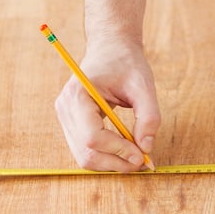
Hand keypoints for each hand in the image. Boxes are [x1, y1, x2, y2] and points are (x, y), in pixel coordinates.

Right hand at [54, 38, 160, 171]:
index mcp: (78, 94)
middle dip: (116, 162)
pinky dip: (106, 157)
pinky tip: (126, 151)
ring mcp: (65, 118)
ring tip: (137, 157)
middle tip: (143, 162)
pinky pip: (86, 151)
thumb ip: (149, 116)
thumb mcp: (144, 85)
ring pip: (85, 157)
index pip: (92, 137)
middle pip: (86, 152)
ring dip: (112, 163)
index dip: (118, 150)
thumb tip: (146, 148)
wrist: (111, 49)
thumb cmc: (126, 63)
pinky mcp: (71, 124)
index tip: (142, 155)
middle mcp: (65, 108)